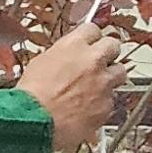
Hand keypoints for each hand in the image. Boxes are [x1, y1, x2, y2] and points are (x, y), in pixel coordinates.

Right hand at [17, 26, 124, 152]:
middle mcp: (93, 60)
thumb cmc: (31, 97)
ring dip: (110, 77)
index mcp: (74, 45)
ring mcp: (103, 83)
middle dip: (107, 53)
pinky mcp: (107, 105)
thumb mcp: (40, 63)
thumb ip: (61, 56)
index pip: (93, 29)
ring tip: (96, 87)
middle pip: (113, 45)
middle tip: (99, 62)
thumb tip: (68, 58)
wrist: (35, 123)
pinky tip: (88, 108)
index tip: (90, 42)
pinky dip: (102, 103)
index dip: (91, 37)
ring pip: (120, 72)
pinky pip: (111, 100)